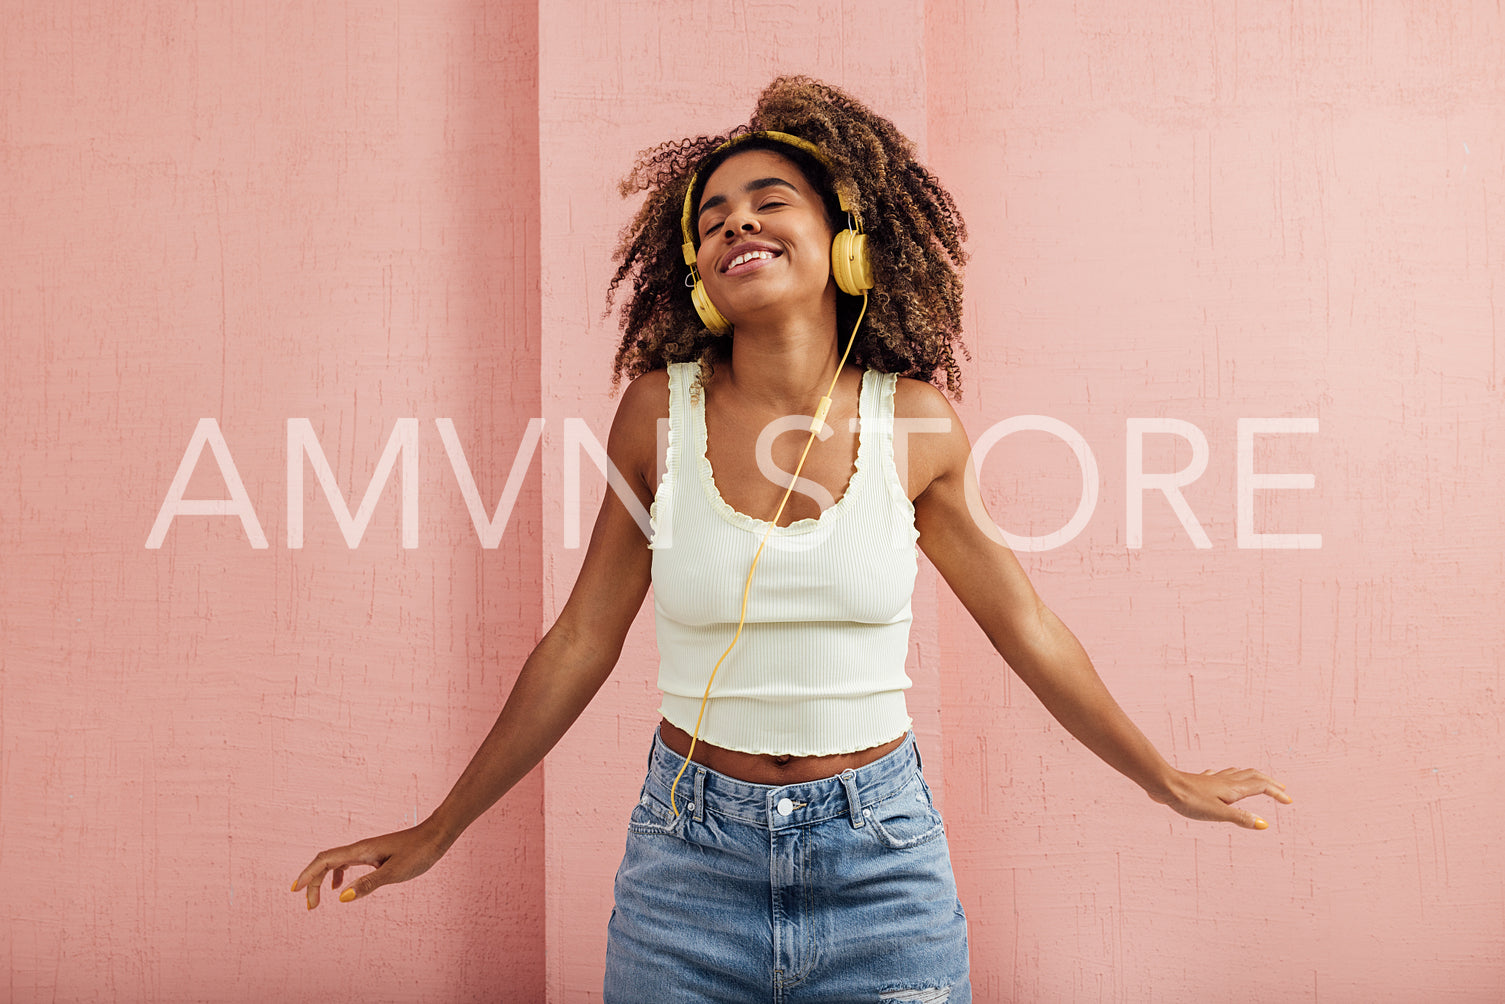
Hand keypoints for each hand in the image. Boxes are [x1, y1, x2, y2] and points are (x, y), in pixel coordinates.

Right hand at [291, 821, 449, 908]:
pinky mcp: (375, 854)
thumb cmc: (419, 853)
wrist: (437, 835)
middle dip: (313, 883)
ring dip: (322, 880)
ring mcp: (367, 850)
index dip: (307, 875)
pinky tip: (340, 888)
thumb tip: (341, 898)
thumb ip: (368, 885)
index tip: (295, 891)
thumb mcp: (394, 873)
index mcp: (360, 851)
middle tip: (309, 907)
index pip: (324, 860)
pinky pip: (348, 863)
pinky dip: (337, 875)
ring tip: (317, 901)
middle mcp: (360, 848)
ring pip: (335, 863)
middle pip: (326, 862)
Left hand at [1153, 768, 1292, 829]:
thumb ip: (1241, 818)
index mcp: (1233, 788)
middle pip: (1253, 776)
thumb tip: (1264, 824)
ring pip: (1238, 774)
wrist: (1164, 785)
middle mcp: (1225, 780)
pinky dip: (1230, 776)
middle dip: (1269, 782)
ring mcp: (1213, 779)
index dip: (1276, 793)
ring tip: (1258, 781)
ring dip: (1252, 777)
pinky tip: (1222, 778)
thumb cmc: (1189, 800)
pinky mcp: (1201, 781)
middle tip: (1281, 789)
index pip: (1261, 787)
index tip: (1288, 801)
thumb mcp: (1218, 813)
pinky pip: (1220, 775)